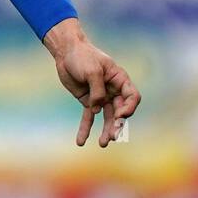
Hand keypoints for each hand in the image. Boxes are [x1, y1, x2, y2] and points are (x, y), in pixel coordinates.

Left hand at [45, 22, 141, 146]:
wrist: (65, 53)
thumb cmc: (82, 57)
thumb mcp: (91, 71)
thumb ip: (97, 90)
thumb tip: (97, 109)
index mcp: (120, 80)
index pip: (132, 97)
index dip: (129, 108)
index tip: (120, 115)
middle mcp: (113, 90)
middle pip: (120, 111)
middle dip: (117, 124)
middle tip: (113, 136)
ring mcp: (101, 97)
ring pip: (107, 117)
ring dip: (106, 131)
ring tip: (103, 144)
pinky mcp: (88, 101)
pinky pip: (89, 117)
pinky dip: (85, 129)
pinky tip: (81, 141)